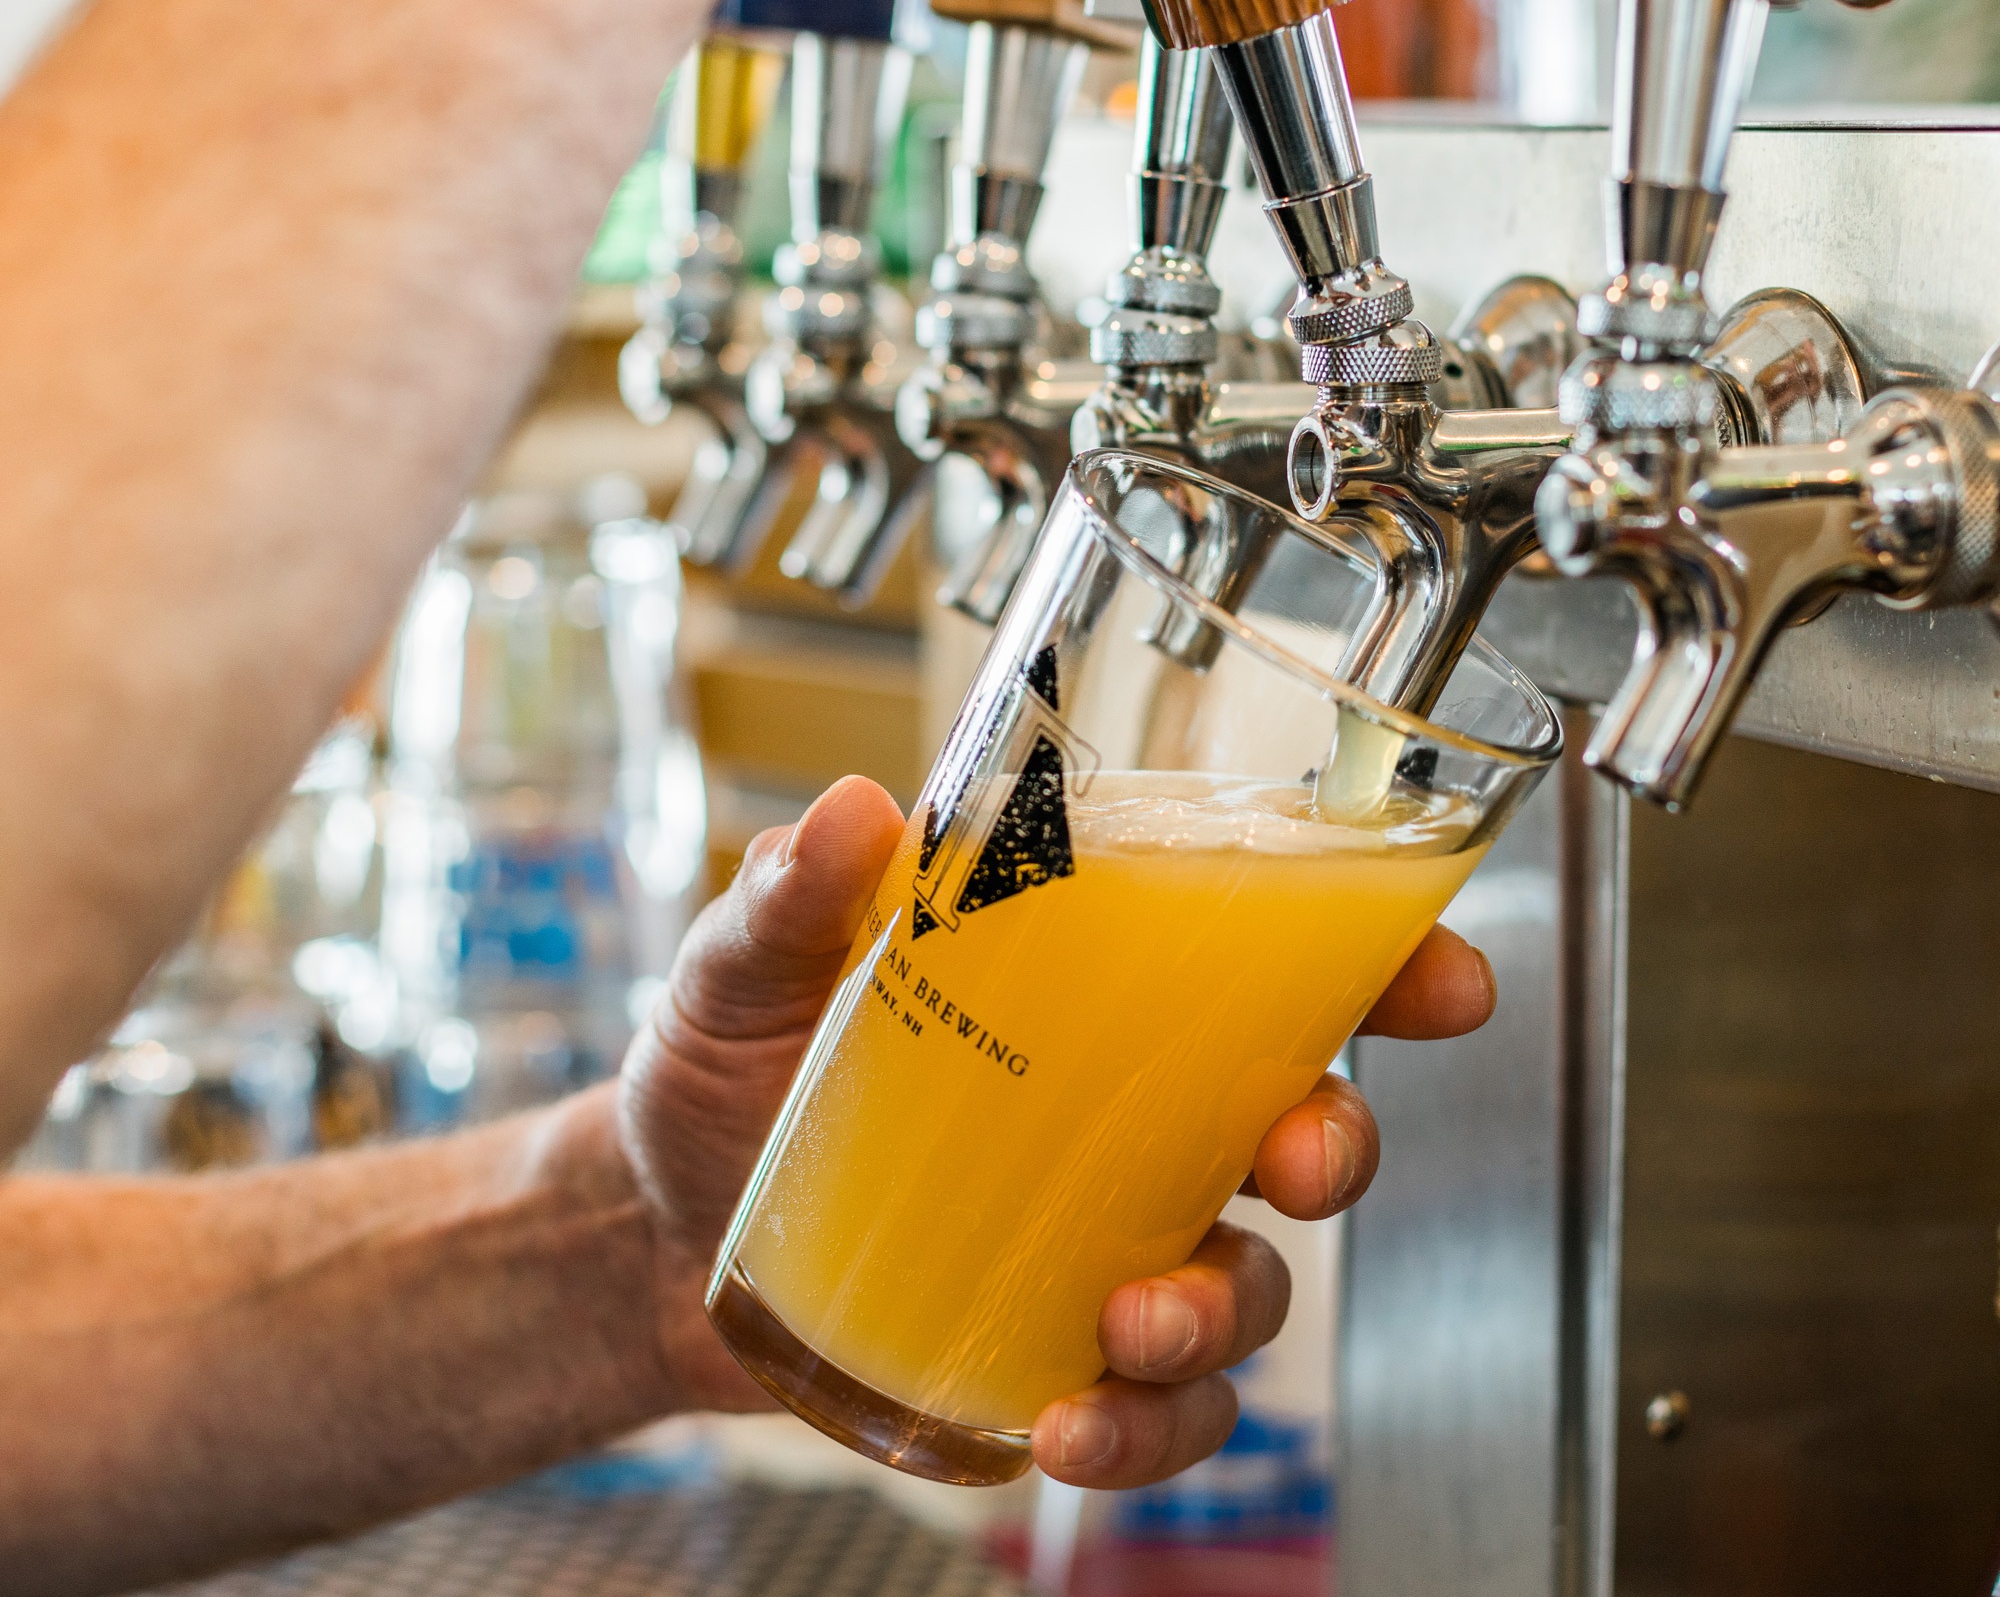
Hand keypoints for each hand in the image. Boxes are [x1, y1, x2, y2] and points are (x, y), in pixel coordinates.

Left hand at [620, 774, 1495, 1485]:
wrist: (658, 1233)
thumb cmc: (727, 1071)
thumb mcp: (745, 970)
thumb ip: (791, 898)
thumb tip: (851, 816)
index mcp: (1089, 995)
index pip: (1267, 965)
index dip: (1384, 966)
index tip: (1442, 981)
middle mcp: (1128, 1114)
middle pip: (1302, 1121)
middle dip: (1337, 1146)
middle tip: (1297, 1167)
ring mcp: (1106, 1237)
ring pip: (1247, 1279)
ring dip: (1221, 1313)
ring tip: (1128, 1330)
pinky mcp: (1062, 1347)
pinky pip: (1164, 1406)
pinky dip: (1147, 1429)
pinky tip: (1071, 1425)